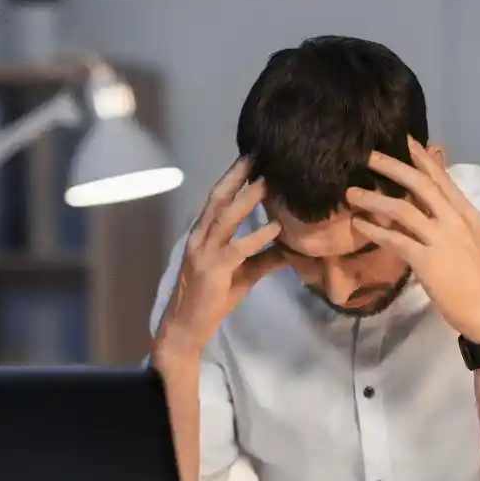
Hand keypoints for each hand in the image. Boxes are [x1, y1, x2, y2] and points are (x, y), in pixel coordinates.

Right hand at [155, 157, 285, 358]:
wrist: (186, 326)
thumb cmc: (213, 299)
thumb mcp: (244, 275)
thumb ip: (265, 259)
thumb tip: (292, 248)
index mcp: (204, 233)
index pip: (219, 198)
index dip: (234, 177)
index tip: (253, 157)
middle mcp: (200, 237)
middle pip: (219, 198)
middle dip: (237, 175)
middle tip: (258, 154)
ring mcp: (204, 252)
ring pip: (226, 218)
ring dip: (247, 199)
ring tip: (268, 182)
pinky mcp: (213, 270)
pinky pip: (237, 249)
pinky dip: (257, 237)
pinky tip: (276, 228)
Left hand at [349, 137, 479, 342]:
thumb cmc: (477, 278)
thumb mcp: (469, 238)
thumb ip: (449, 216)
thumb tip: (430, 199)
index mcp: (466, 213)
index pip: (441, 177)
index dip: (420, 157)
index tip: (401, 140)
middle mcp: (455, 220)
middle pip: (421, 184)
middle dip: (393, 166)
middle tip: (368, 156)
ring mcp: (442, 239)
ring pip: (403, 209)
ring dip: (374, 199)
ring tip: (352, 194)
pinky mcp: (427, 261)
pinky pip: (395, 239)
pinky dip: (374, 230)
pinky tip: (359, 225)